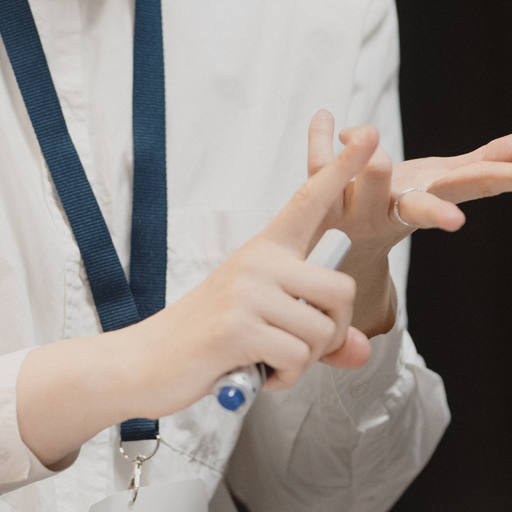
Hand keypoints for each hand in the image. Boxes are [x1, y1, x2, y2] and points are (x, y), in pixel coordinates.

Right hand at [16, 127, 379, 465]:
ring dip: (306, 361)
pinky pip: (296, 358)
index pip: (309, 200)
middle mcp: (258, 261)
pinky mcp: (237, 327)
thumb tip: (361, 352)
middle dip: (335, 331)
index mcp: (266, 251)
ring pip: (322, 331)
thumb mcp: (266, 328)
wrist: (144, 361)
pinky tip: (258, 371)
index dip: (342, 168)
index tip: (367, 134)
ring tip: (270, 359)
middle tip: (301, 348)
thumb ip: (317, 336)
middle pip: (342, 290)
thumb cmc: (208, 340)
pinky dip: (286, 377)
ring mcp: (246, 292)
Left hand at [306, 110, 511, 334]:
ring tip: (363, 131)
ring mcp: (359, 210)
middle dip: (436, 210)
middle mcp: (398, 211)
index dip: (511, 179)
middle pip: (420, 206)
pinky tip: (325, 116)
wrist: (345, 246)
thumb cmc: (403, 202)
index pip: (477, 187)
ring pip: (369, 182)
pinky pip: (319, 166)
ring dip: (367, 157)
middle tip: (456, 221)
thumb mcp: (445, 182)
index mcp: (432, 199)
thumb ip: (485, 161)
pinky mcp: (324, 202)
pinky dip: (320, 139)